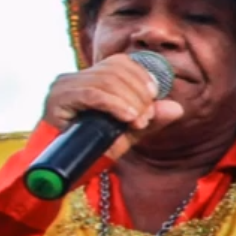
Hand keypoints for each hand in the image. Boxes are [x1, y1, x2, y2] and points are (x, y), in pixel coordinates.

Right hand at [42, 53, 184, 160]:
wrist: (61, 172)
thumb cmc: (92, 150)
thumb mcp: (127, 133)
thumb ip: (150, 119)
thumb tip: (178, 108)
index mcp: (90, 78)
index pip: (120, 62)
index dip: (142, 76)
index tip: (155, 96)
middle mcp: (74, 77)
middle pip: (115, 70)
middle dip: (138, 92)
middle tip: (146, 117)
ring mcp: (63, 86)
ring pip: (106, 80)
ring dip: (129, 100)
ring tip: (138, 121)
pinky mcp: (57, 99)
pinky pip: (92, 94)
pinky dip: (115, 104)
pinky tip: (128, 117)